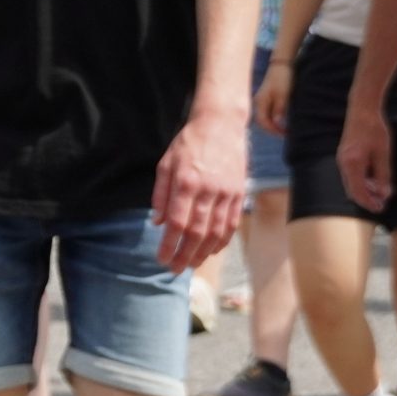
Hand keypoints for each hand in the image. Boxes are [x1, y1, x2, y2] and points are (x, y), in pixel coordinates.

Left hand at [151, 107, 246, 271]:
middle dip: (185, 255)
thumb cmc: (189, 143)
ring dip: (203, 253)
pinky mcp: (239, 194)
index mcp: (186, 182)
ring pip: (216, 232)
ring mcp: (226, 193)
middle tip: (175, 270)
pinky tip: (212, 251)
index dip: (169, 245)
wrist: (221, 125)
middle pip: (197, 232)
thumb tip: (157, 222)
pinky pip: (231, 223)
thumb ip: (161, 193)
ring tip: (192, 264)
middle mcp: (208, 190)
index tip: (162, 259)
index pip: (177, 222)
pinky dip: (222, 241)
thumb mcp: (166, 163)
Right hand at [253, 60, 293, 135]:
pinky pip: (269, 112)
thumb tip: (277, 124)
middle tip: (286, 134)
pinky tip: (282, 119)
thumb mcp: (283, 95)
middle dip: (272, 129)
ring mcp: (263, 99)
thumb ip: (279, 110)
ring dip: (274, 124)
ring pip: (266, 117)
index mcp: (260, 102)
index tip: (285, 134)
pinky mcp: (268, 97)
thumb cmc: (283, 78)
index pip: (263, 122)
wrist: (282, 64)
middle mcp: (259, 102)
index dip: (273, 130)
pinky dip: (275, 118)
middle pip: (262, 121)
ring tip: (285, 128)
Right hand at [337, 102, 392, 213]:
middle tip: (383, 204)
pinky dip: (362, 182)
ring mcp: (342, 160)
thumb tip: (384, 194)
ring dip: (365, 191)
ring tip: (381, 193)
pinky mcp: (344, 156)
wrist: (362, 110)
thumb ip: (383, 175)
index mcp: (352, 164)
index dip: (369, 203)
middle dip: (367, 199)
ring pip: (351, 183)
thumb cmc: (375, 130)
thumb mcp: (383, 154)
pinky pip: (351, 175)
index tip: (382, 209)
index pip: (358, 192)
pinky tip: (374, 180)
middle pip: (352, 190)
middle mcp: (343, 164)